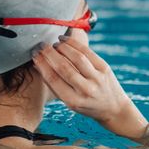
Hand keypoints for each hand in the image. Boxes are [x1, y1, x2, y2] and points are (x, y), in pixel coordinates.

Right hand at [32, 36, 148, 140]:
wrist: (114, 108)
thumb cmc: (87, 105)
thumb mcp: (69, 102)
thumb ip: (55, 86)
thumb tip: (38, 64)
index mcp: (73, 101)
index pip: (53, 80)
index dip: (42, 65)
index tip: (35, 56)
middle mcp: (86, 90)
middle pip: (64, 67)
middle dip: (49, 54)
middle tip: (41, 46)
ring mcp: (97, 78)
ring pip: (76, 58)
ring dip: (62, 47)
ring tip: (54, 44)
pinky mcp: (104, 68)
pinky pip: (87, 52)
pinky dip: (74, 44)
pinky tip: (64, 40)